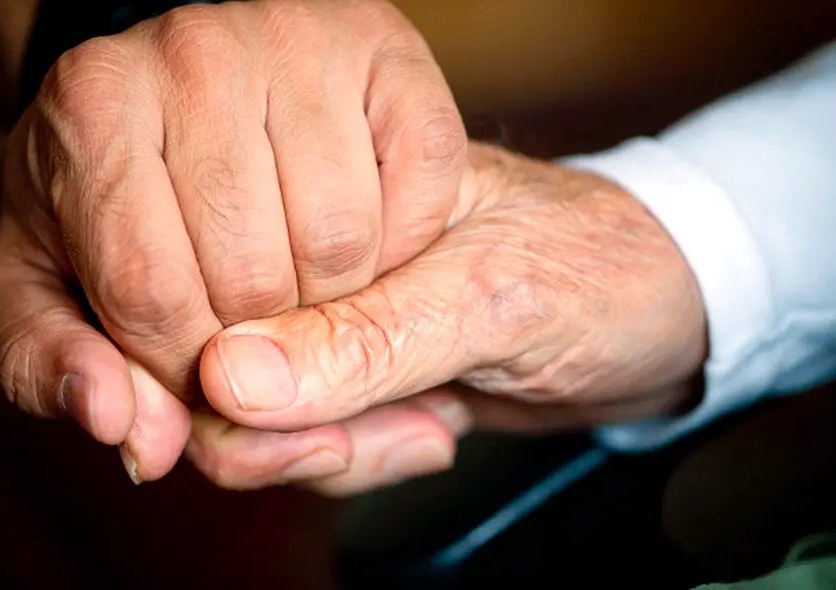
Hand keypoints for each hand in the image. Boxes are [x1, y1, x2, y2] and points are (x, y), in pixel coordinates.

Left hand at [0, 0, 465, 480]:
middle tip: (251, 326)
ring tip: (299, 282)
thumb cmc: (121, 206)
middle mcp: (193, 50)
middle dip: (260, 344)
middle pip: (250, 277)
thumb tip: (133, 436)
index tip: (192, 372)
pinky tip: (361, 240)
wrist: (199, 103)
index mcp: (90, 105)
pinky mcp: (387, 52)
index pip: (147, 294)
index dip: (181, 372)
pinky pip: (421, 189)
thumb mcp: (50, 288)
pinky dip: (403, 245)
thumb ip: (59, 369)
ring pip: (341, 241)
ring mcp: (298, 40)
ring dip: (335, 302)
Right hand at [185, 142, 707, 495]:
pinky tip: (431, 428)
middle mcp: (309, 245)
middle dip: (284, 432)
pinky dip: (363, 459)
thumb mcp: (492, 297)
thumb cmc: (595, 267)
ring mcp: (326, 316)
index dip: (206, 369)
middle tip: (366, 437)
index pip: (209, 276)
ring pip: (251, 417)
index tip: (268, 426)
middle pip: (208, 360)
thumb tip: (232, 376)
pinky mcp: (350, 372)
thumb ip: (368, 339)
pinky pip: (307, 442)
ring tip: (427, 423)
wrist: (658, 314)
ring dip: (336, 451)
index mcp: (333, 177)